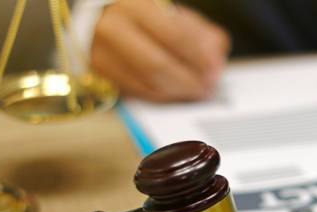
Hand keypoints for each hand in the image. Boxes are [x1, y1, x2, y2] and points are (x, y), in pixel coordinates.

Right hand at [91, 0, 229, 101]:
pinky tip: (178, 94)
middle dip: (188, 81)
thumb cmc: (144, 16)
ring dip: (179, 93)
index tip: (215, 69)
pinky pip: (139, 94)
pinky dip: (164, 98)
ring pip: (148, 83)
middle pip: (157, 65)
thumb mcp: (172, 13)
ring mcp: (103, 54)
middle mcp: (113, 29)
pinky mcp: (101, 76)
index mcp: (134, 6)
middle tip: (208, 88)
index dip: (198, 57)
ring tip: (197, 92)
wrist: (101, 19)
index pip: (173, 35)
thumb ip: (199, 33)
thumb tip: (215, 61)